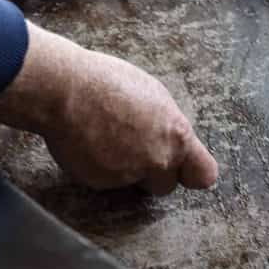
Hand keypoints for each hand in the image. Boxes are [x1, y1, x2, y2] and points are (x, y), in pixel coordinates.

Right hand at [0, 23, 217, 194]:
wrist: (65, 89)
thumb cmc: (107, 82)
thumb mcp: (153, 95)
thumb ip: (167, 126)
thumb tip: (171, 140)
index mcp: (176, 135)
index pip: (203, 175)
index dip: (193, 173)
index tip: (185, 170)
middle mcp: (157, 160)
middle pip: (165, 185)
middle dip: (152, 174)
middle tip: (134, 148)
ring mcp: (128, 174)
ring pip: (133, 183)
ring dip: (124, 170)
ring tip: (106, 137)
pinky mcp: (99, 182)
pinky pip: (105, 181)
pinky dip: (99, 168)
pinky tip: (88, 142)